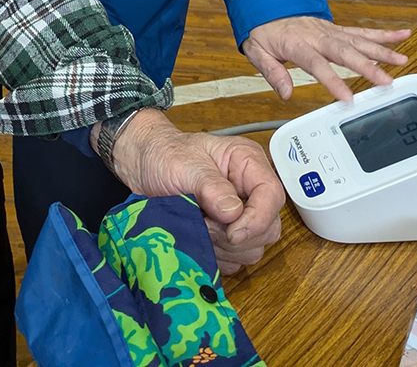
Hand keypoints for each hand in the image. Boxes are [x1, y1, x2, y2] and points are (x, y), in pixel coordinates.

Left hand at [103, 109, 284, 274]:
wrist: (144, 165)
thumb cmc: (165, 155)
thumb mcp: (184, 164)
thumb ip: (210, 187)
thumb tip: (233, 213)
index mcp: (248, 164)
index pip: (272, 195)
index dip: (257, 219)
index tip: (232, 233)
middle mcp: (250, 191)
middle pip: (268, 228)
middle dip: (236, 236)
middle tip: (204, 225)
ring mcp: (241, 215)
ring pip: (253, 249)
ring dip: (224, 248)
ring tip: (198, 228)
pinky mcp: (228, 236)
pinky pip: (234, 260)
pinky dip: (217, 257)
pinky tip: (198, 239)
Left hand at [243, 14, 410, 102]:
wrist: (266, 2)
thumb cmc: (264, 29)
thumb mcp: (257, 51)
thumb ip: (272, 72)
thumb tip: (285, 92)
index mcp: (297, 43)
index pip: (317, 64)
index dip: (333, 81)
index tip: (347, 98)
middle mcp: (318, 35)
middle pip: (345, 52)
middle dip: (368, 67)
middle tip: (386, 82)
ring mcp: (330, 30)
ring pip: (359, 41)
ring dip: (382, 51)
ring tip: (402, 61)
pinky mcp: (337, 29)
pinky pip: (362, 31)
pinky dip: (383, 34)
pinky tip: (401, 35)